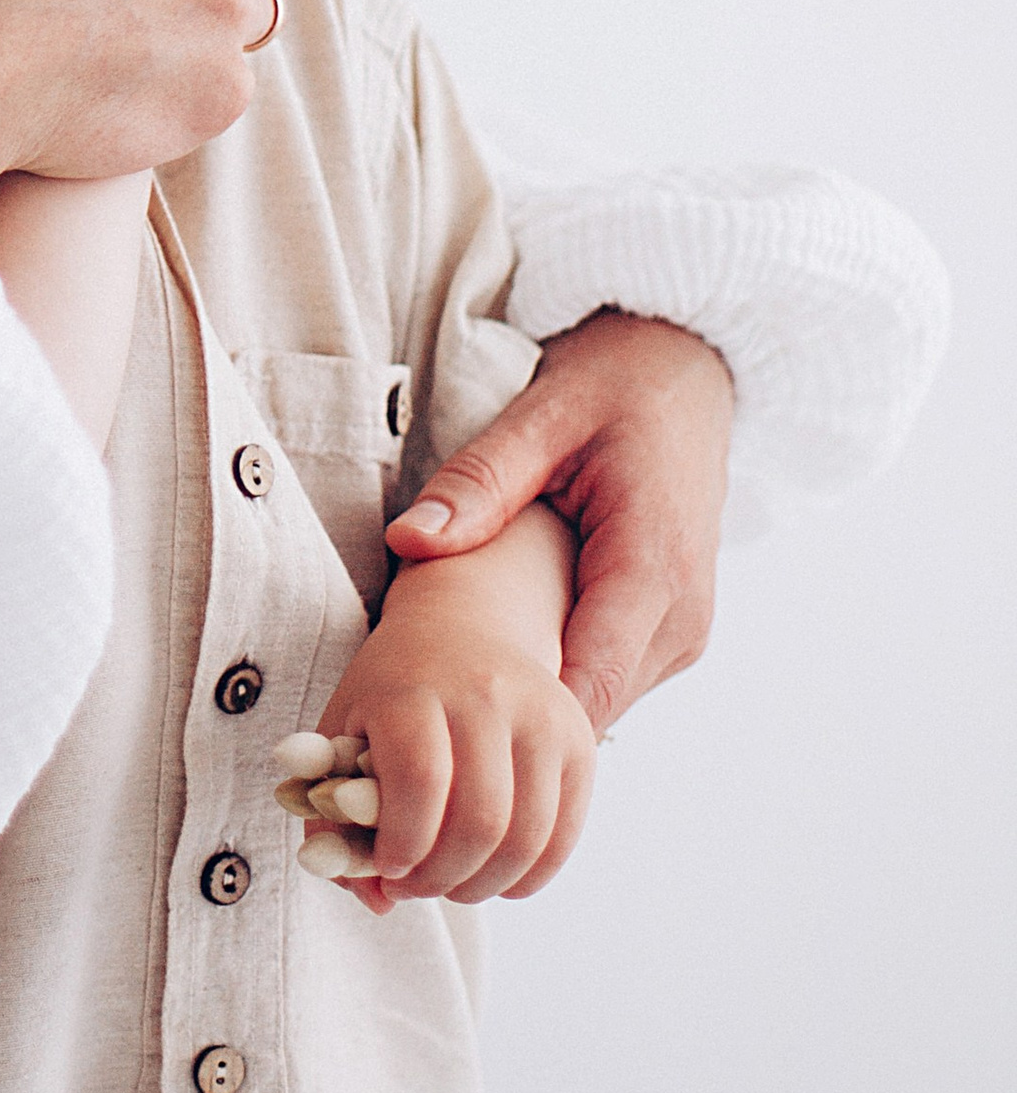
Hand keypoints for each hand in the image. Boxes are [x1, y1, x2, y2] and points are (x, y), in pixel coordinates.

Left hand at [313, 513, 598, 907]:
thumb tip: (365, 896)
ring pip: (528, 836)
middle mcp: (487, 692)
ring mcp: (543, 712)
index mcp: (415, 682)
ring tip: (449, 882)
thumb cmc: (392, 680)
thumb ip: (332, 808)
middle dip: (439, 877)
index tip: (383, 867)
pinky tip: (495, 875)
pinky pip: (565, 831)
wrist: (465, 614)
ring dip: (484, 883)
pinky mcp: (580, 737)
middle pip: (477, 821)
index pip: (417, 784)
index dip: (398, 846)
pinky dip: (530, 872)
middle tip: (413, 885)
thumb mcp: (345, 721)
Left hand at [383, 312, 733, 735]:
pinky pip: (608, 680)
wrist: (684, 371)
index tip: (441, 722)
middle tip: (429, 704)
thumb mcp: (540, 418)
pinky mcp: (671, 631)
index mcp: (654, 566)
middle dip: (513, 718)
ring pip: (601, 706)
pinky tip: (501, 651)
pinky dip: (556, 677)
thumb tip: (408, 541)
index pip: (587, 687)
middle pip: (590, 710)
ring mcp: (684, 630)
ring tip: (456, 677)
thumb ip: (478, 483)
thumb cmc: (617, 386)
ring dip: (534, 702)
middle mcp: (683, 616)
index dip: (517, 720)